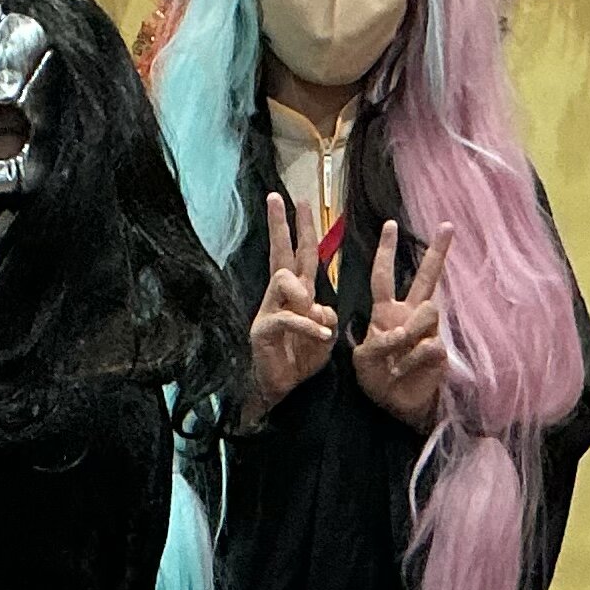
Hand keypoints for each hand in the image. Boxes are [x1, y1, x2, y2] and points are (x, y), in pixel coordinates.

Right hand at [244, 193, 337, 417]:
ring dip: (304, 296)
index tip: (298, 201)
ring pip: (284, 279)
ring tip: (316, 321)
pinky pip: (288, 317)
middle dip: (280, 224)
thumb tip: (323, 307)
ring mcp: (268, 310)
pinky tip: (320, 338)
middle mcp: (280, 297)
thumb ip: (327, 318)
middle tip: (276, 198)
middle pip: (281, 253)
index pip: (300, 255)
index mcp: (298, 294)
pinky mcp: (262, 330)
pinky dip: (308, 327)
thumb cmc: (302, 362)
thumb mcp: (325, 337)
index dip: (301, 229)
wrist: (280, 391)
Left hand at [348, 225, 451, 426]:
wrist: (397, 404)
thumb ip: (374, 344)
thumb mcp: (362, 360)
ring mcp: (428, 331)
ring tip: (397, 356)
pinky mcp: (440, 351)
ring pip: (430, 310)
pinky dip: (413, 360)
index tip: (390, 224)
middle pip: (427, 278)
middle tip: (448, 226)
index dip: (386, 251)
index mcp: (386, 312)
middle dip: (437, 252)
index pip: (384, 276)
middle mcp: (410, 316)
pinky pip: (430, 345)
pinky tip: (405, 372)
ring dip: (411, 331)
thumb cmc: (377, 378)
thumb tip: (400, 334)